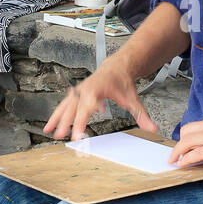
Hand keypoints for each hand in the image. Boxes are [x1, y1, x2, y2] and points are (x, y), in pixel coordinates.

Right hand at [44, 59, 159, 140]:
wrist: (116, 67)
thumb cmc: (122, 82)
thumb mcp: (133, 99)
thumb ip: (141, 115)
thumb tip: (153, 129)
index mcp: (97, 90)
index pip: (87, 108)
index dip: (80, 122)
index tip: (77, 135)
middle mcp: (85, 90)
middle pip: (73, 108)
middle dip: (66, 122)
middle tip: (61, 136)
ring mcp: (79, 91)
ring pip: (65, 106)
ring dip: (57, 119)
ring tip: (49, 132)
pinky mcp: (76, 93)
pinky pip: (64, 105)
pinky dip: (57, 114)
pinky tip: (50, 125)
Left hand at [168, 110, 202, 167]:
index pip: (194, 126)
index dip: (187, 137)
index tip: (183, 146)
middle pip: (186, 132)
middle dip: (179, 144)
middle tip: (177, 154)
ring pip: (187, 142)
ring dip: (177, 152)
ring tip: (174, 161)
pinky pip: (195, 153)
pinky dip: (186, 159)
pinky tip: (182, 164)